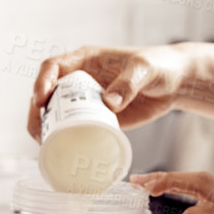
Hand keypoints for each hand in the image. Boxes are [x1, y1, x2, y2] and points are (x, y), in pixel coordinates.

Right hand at [28, 44, 193, 139]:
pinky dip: (64, 141)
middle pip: (47, 94)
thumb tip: (110, 102)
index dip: (42, 81)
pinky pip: (75, 130)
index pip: (53, 67)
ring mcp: (87, 101)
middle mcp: (80, 80)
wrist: (175, 83)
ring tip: (45, 146)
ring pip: (56, 114)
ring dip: (46, 129)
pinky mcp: (97, 119)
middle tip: (39, 132)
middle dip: (37, 113)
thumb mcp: (145, 69)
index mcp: (85, 59)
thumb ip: (130, 82)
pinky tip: (60, 154)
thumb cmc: (160, 65)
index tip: (41, 98)